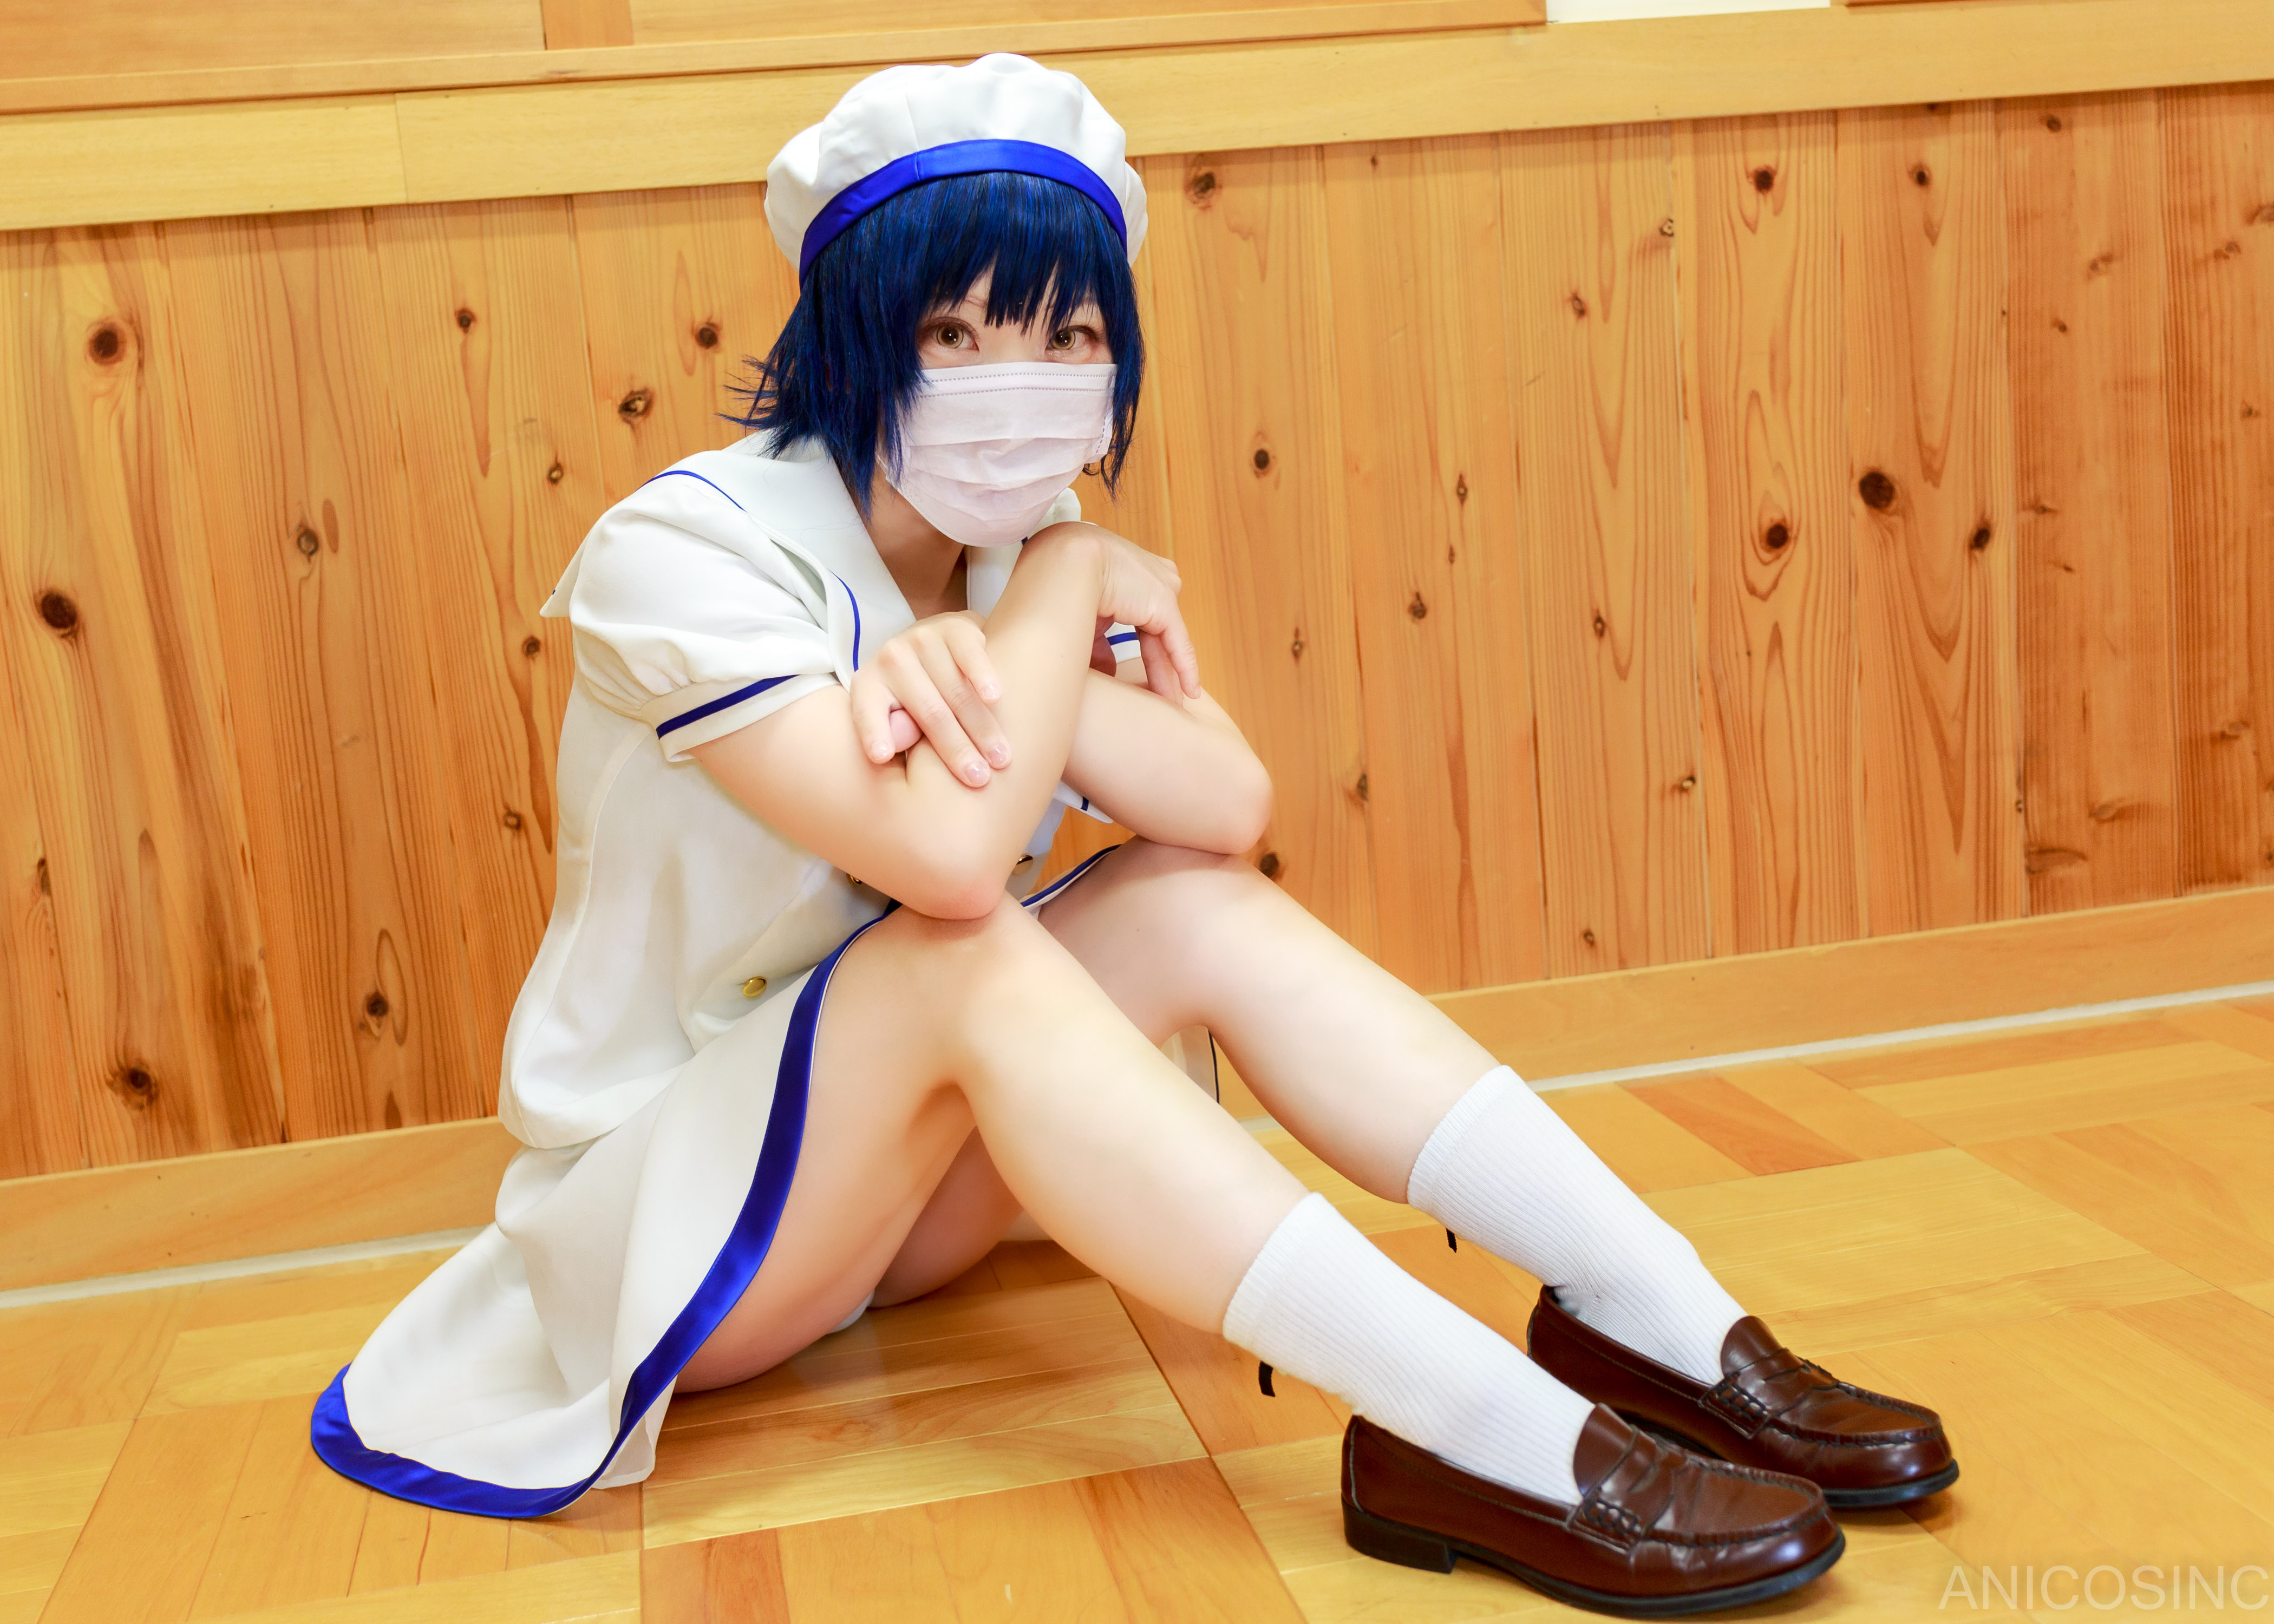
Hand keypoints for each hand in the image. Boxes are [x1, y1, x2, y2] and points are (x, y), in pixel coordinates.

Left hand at [848, 610, 1007, 786]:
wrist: (937, 639)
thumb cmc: (917, 691)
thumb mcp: (896, 712)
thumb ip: (898, 732)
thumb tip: (896, 753)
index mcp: (869, 686)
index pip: (868, 713)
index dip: (874, 734)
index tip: (880, 756)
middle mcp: (891, 659)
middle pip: (928, 713)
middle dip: (957, 749)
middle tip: (978, 779)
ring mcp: (922, 640)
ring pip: (955, 691)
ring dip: (981, 726)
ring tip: (1000, 757)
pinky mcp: (953, 629)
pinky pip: (970, 655)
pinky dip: (983, 676)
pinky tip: (995, 697)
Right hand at [1038, 523, 1199, 703]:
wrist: (1061, 562)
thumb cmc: (1059, 583)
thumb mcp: (1084, 618)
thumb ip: (1099, 645)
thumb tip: (1107, 673)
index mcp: (1127, 573)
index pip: (1139, 616)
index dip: (1142, 647)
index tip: (1139, 675)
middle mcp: (1149, 576)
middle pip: (1155, 631)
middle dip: (1158, 666)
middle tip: (1163, 697)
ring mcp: (1159, 586)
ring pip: (1165, 640)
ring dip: (1167, 675)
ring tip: (1172, 704)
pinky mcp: (1164, 602)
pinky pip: (1177, 642)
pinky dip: (1184, 668)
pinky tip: (1189, 692)